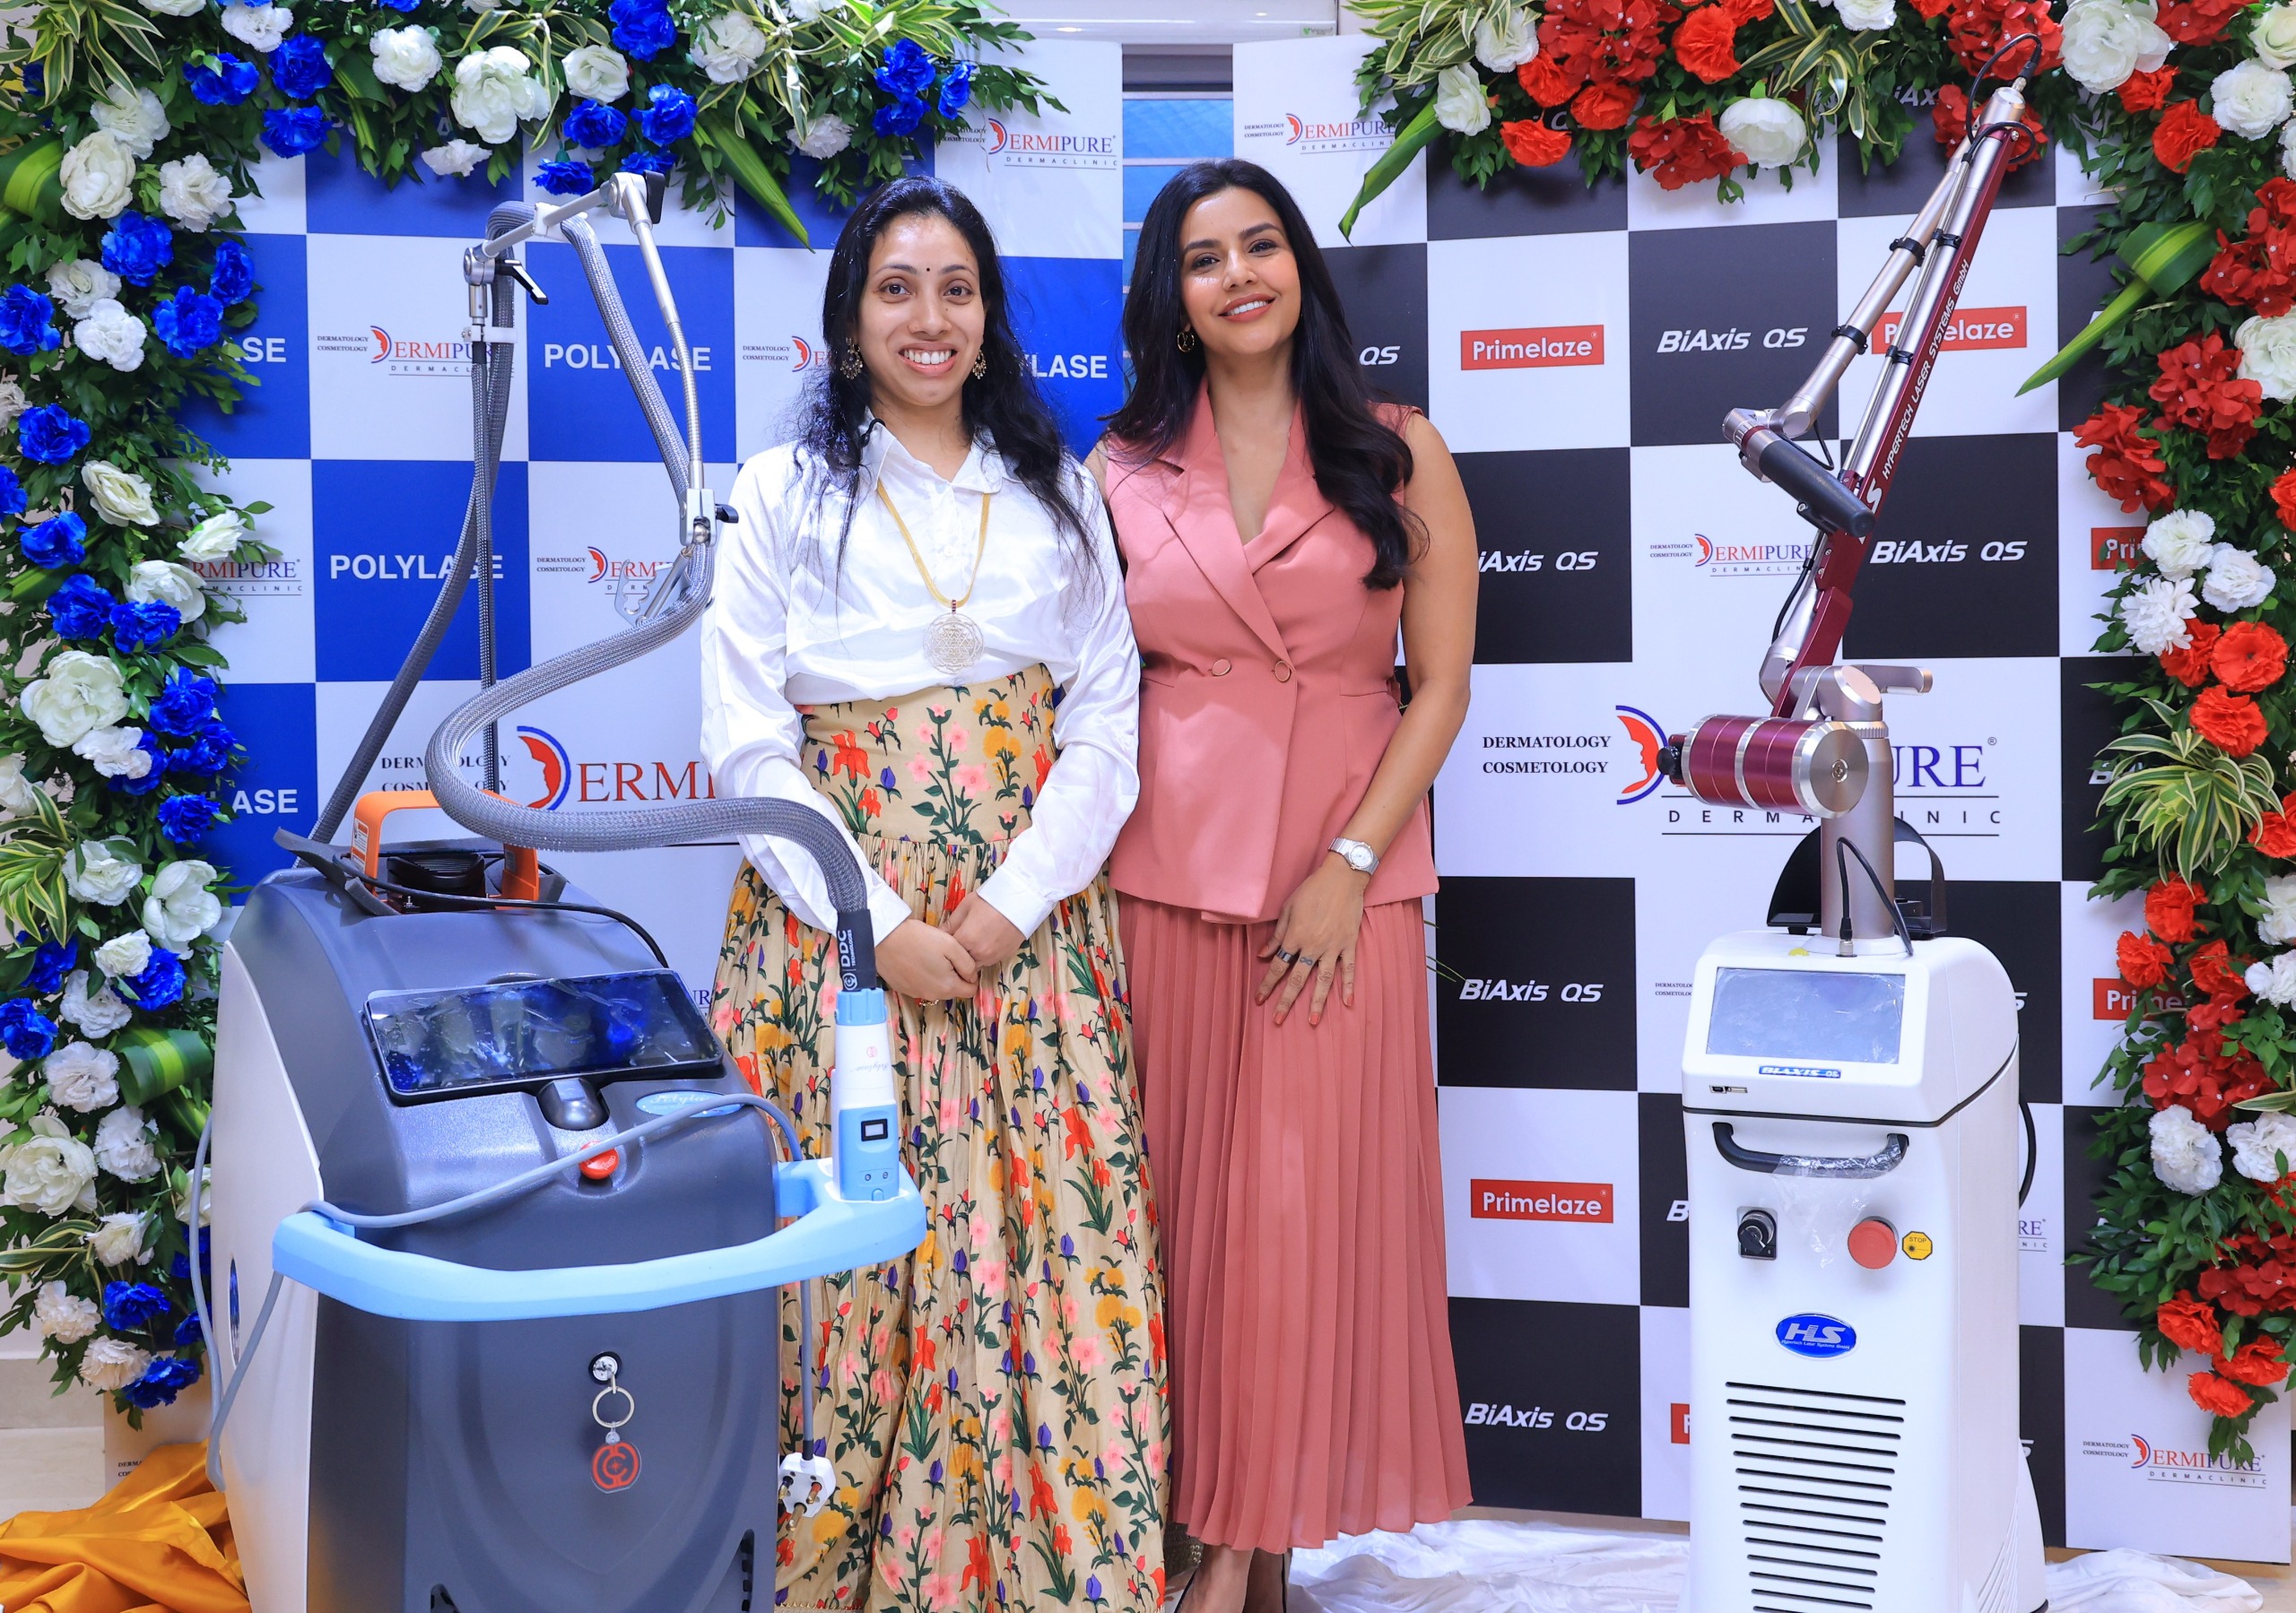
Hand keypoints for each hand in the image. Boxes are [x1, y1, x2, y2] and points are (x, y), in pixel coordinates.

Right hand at [875, 917, 979, 1000]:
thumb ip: (968, 964)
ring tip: (929, 955)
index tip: (963, 962)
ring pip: (937, 988)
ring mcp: (916, 993)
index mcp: (947, 986)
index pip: (970, 991)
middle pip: (953, 989)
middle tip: (945, 955)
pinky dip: (923, 976)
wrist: (883, 938)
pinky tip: (916, 960)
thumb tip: (972, 976)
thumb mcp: (951, 945)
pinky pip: (921, 985)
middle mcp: (932, 995)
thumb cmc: (919, 939)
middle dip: (954, 975)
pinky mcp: (903, 989)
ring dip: (938, 975)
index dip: (971, 976)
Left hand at [947, 894, 1025, 974]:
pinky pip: (988, 962)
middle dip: (956, 955)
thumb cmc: (991, 899)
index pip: (947, 952)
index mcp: (966, 940)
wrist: (1022, 900)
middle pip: (960, 962)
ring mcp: (993, 957)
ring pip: (974, 965)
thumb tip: (937, 934)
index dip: (944, 946)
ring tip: (973, 941)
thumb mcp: (966, 906)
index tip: (943, 941)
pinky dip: (983, 956)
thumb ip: (950, 923)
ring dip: (970, 957)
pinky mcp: (1004, 957)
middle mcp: (978, 953)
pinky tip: (985, 942)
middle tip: (958, 941)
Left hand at [1257, 853, 1367, 1026]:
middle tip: (1277, 1020)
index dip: (1267, 984)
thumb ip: (1277, 934)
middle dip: (1286, 1001)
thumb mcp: (1287, 908)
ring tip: (1312, 1021)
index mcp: (1295, 937)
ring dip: (1317, 1001)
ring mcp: (1332, 947)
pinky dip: (1348, 985)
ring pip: (1323, 980)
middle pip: (1297, 979)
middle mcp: (1312, 946)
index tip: (1259, 1000)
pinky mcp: (1348, 944)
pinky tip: (1347, 1002)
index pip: (1278, 966)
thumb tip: (1263, 954)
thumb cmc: (1311, 890)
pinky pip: (1348, 969)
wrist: (1342, 878)